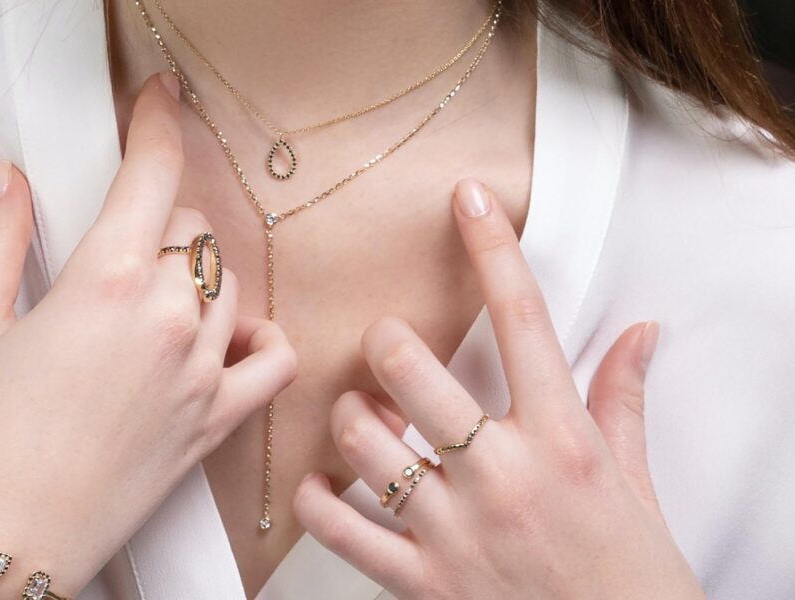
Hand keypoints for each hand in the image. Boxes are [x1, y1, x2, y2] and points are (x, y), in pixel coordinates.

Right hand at [0, 73, 296, 598]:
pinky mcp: (217, 420)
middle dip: (157, 221)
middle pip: (192, 228)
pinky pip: (274, 358)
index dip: (158, 124)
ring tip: (149, 300)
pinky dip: (258, 338)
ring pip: (228, 282)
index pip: (151, 175)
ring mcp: (200, 372)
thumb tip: (11, 186)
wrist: (3, 542)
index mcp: (104, 286)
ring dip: (196, 275)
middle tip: (118, 247)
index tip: (160, 100)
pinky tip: (223, 339)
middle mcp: (166, 321)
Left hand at [293, 180, 702, 598]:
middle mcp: (503, 474)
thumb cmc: (630, 574)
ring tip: (362, 417)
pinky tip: (324, 485)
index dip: (492, 248)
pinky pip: (342, 530)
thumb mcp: (634, 480)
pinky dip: (318, 500)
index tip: (467, 198)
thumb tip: (641, 332)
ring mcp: (456, 529)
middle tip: (386, 349)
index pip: (523, 319)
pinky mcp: (423, 582)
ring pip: (363, 441)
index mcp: (561, 440)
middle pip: (409, 369)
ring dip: (350, 417)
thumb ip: (623, 399)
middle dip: (385, 344)